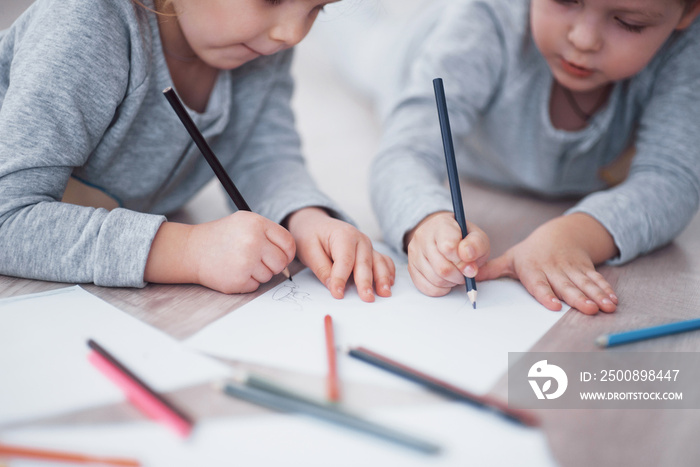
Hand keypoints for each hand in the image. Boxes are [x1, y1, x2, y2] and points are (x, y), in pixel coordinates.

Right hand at [145, 211, 294, 293]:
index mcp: (257, 224)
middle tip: (257, 260)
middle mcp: (253, 241)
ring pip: (269, 276)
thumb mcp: (245, 222)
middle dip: (273, 265)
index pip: (288, 243)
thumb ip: (269, 234)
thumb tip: (290, 255)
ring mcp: (246, 261)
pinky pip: (256, 286)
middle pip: (281, 262)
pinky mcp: (238, 279)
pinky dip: (247, 282)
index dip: (287, 253)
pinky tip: (233, 271)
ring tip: (240, 263)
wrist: (192, 250)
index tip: (282, 256)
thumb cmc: (222, 237)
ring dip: (258, 273)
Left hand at [286, 207, 394, 301]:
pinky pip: (384, 261)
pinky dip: (388, 272)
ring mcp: (368, 246)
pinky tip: (389, 284)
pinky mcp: (371, 253)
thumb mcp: (308, 250)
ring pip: (378, 262)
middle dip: (366, 282)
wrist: (316, 225)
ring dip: (382, 278)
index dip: (341, 278)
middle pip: (364, 263)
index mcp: (343, 235)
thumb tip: (332, 286)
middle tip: (367, 298)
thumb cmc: (312, 236)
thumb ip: (321, 268)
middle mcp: (359, 239)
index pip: (344, 260)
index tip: (338, 294)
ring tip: (384, 294)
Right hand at [404, 211, 489, 296]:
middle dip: (460, 275)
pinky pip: (427, 288)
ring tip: (456, 274)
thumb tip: (468, 259)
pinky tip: (446, 280)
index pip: (449, 247)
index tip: (470, 262)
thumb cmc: (462, 239)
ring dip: (451, 282)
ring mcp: (414, 253)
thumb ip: (477, 245)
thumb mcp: (477, 238)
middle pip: (443, 268)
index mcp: (441, 224)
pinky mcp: (411, 268)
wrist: (445, 238)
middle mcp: (423, 236)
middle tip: (465, 271)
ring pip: (435, 279)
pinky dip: (441, 289)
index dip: (463, 261)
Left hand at [477, 213, 618, 313]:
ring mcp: (571, 269)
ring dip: (596, 295)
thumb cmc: (531, 252)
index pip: (539, 284)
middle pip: (566, 286)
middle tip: (589, 309)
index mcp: (533, 269)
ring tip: (606, 307)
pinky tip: (613, 300)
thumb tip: (468, 277)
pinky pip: (596, 279)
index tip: (554, 305)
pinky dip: (606, 289)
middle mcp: (553, 269)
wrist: (560, 234)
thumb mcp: (511, 258)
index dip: (546, 294)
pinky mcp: (585, 268)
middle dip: (579, 298)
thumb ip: (492, 270)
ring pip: (584, 283)